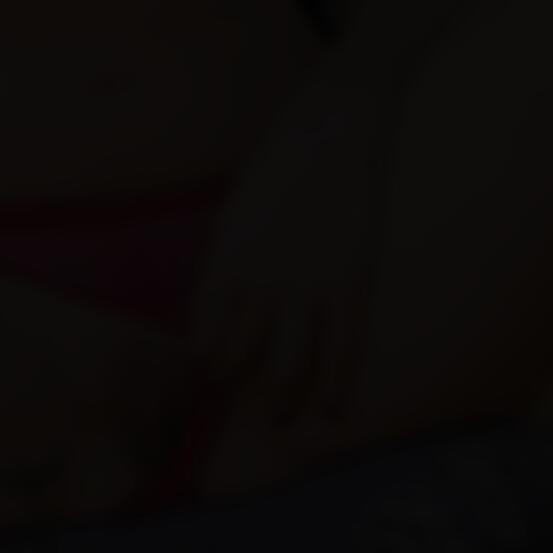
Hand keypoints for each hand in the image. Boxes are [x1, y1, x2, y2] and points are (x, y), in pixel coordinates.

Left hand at [189, 60, 391, 431]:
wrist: (333, 131)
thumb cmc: (280, 167)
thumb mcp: (236, 210)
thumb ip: (226, 263)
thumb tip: (211, 313)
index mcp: (224, 256)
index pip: (201, 327)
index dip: (201, 359)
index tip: (201, 376)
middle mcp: (260, 278)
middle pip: (239, 355)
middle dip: (233, 385)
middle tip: (234, 401)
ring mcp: (307, 286)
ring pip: (288, 369)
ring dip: (279, 403)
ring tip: (277, 421)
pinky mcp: (351, 287)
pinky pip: (341, 353)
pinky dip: (335, 390)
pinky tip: (330, 413)